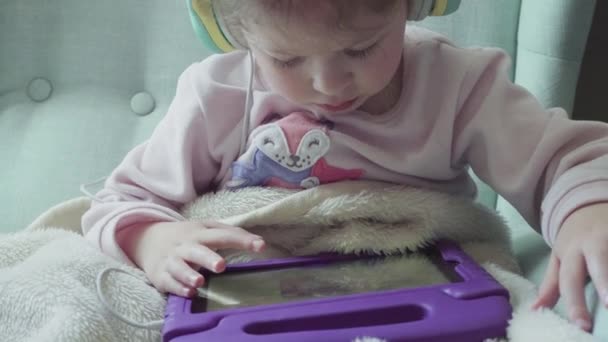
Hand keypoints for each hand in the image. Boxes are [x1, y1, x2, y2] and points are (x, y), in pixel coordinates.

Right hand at [117, 220, 264, 296]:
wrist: (147, 240)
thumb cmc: (187, 236)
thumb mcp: (205, 228)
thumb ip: (229, 233)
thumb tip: (258, 241)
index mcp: (199, 233)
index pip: (223, 235)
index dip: (242, 240)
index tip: (261, 246)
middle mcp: (185, 246)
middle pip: (197, 251)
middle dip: (208, 258)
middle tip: (221, 266)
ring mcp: (171, 261)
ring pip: (179, 268)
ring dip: (189, 275)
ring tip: (200, 282)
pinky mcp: (160, 276)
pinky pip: (168, 283)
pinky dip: (178, 288)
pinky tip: (189, 292)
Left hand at [533, 202, 607, 330]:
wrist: (587, 206)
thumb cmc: (573, 240)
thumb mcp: (559, 259)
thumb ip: (550, 285)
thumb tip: (536, 309)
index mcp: (571, 252)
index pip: (569, 279)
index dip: (575, 302)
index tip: (581, 324)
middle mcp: (593, 242)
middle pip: (598, 262)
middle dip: (604, 283)